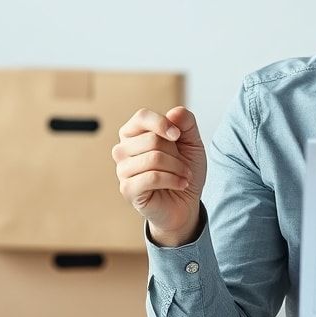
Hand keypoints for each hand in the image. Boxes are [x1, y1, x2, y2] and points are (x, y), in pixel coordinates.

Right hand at [111, 106, 206, 246]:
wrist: (186, 202)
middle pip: (151, 139)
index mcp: (134, 134)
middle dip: (175, 153)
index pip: (141, 117)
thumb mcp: (192, 142)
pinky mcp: (127, 189)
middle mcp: (123, 150)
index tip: (178, 135)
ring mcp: (123, 170)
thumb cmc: (184, 169)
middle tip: (183, 165)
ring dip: (177, 168)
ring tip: (184, 175)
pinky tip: (181, 184)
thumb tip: (174, 113)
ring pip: (153, 158)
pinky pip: (151, 177)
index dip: (162, 123)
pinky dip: (173, 180)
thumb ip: (186, 123)